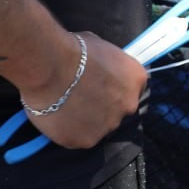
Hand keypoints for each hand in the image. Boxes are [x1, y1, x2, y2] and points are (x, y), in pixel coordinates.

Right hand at [19, 31, 147, 148]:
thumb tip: (100, 69)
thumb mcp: (101, 48)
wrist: (51, 68)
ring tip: (66, 108)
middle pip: (119, 110)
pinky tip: (57, 117)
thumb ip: (108, 64)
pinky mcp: (86, 141)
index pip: (132, 88)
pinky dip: (68, 130)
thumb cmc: (74, 50)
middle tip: (82, 98)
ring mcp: (109, 126)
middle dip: (104, 106)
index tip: (100, 86)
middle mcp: (129, 105)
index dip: (115, 87)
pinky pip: (78, 137)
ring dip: (87, 120)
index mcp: (136, 79)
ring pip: (99, 126)